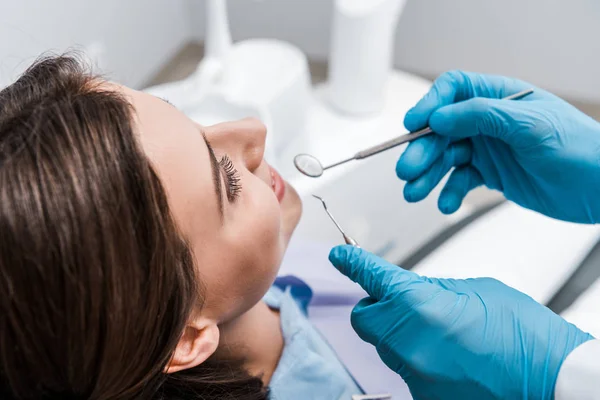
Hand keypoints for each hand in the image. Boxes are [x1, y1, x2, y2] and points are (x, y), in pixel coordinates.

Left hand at [329, 245, 592, 399]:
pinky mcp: (423, 396)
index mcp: (418, 304)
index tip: (340, 255)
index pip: (371, 277)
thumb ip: (433, 289)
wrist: (554, 383)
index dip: (352, 263)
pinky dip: (418, 357)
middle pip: (364, 317)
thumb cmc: (524, 333)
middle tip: (403, 301)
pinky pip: (406, 368)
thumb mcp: (477, 291)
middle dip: (377, 305)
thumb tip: (409, 289)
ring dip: (400, 332)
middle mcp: (407, 342)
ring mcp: (413, 374)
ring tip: (441, 331)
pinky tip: (449, 355)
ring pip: (384, 345)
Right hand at [396, 70, 599, 222]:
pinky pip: (460, 182)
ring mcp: (488, 148)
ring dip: (428, 176)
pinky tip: (447, 203)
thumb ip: (481, 116)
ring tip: (414, 193)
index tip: (413, 124)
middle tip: (408, 170)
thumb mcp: (529, 125)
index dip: (429, 105)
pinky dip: (450, 193)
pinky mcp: (490, 174)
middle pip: (442, 130)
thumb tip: (439, 117)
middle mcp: (488, 121)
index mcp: (498, 97)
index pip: (453, 91)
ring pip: (446, 159)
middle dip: (422, 150)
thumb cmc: (578, 148)